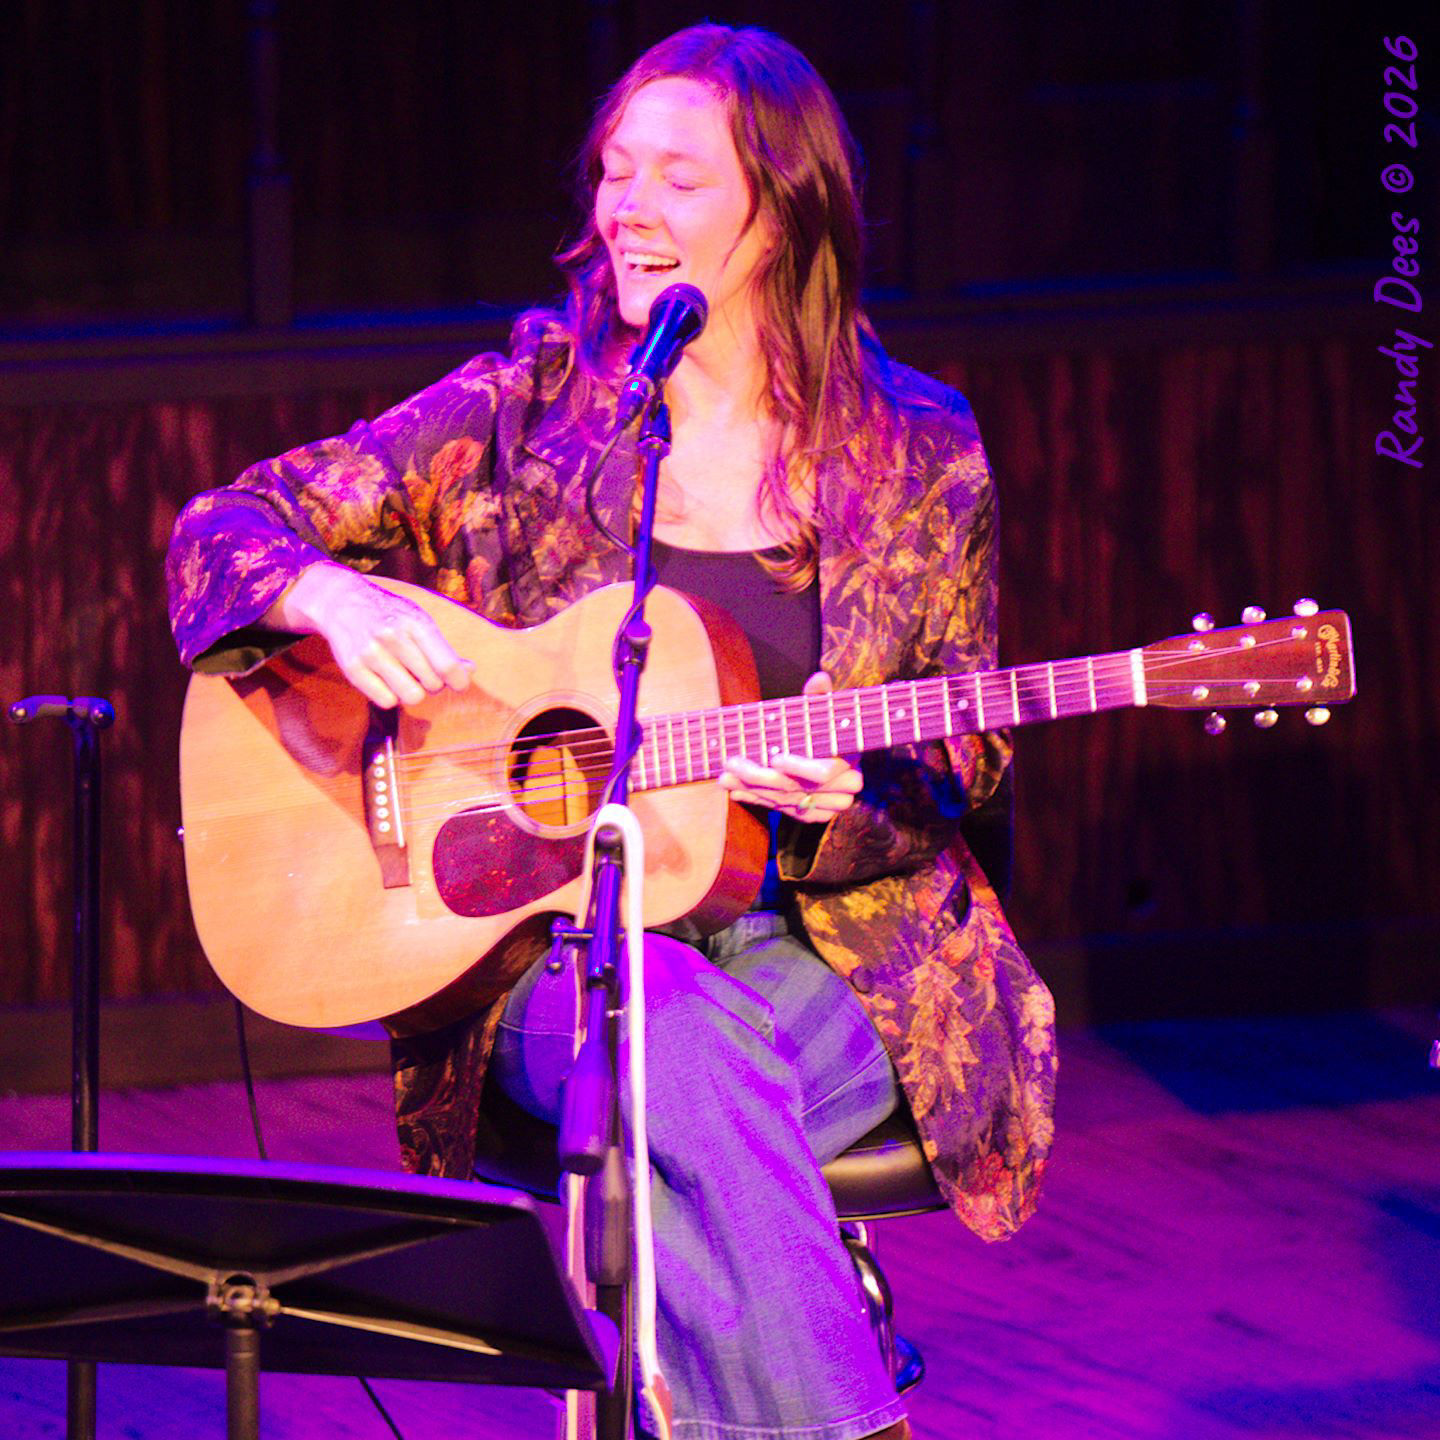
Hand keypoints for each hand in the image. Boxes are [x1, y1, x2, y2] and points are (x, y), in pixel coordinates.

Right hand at [265, 562, 472, 708]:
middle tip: (423, 671)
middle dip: (434, 683)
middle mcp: (392, 637)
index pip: (447, 665)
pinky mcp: (352, 669)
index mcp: (415, 622)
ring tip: (405, 676)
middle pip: (432, 684)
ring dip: (413, 692)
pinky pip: (387, 702)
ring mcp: (370, 653)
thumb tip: (470, 670)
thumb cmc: (391, 616)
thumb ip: (444, 648)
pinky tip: (386, 680)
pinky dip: (391, 696)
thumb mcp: (419, 621)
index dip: (459, 681)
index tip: (458, 683)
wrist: (342, 602)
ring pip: (412, 697)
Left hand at [717, 672, 862, 823]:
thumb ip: (820, 696)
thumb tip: (819, 679)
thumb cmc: (825, 729)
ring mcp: (825, 808)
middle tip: (730, 762)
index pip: (824, 772)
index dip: (799, 767)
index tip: (775, 757)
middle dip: (758, 776)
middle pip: (794, 788)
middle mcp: (841, 792)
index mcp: (849, 765)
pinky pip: (779, 810)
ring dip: (749, 787)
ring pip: (782, 800)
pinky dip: (755, 798)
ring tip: (725, 775)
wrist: (834, 758)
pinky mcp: (809, 816)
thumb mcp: (823, 711)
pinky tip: (735, 788)